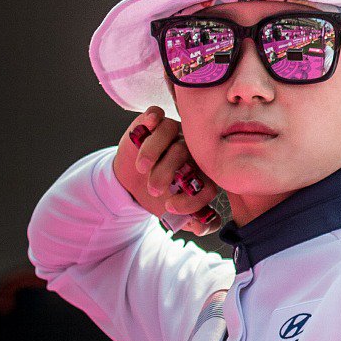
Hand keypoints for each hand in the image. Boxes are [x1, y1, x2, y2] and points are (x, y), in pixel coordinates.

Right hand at [115, 109, 224, 235]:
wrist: (131, 183)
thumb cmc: (160, 196)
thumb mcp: (173, 213)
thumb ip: (192, 221)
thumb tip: (203, 227)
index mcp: (204, 172)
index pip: (208, 182)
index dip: (192, 198)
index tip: (170, 208)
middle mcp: (192, 149)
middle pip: (186, 153)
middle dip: (168, 173)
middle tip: (155, 189)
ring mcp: (173, 134)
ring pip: (170, 132)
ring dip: (153, 151)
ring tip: (142, 169)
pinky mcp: (153, 123)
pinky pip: (156, 113)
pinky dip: (151, 118)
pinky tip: (146, 126)